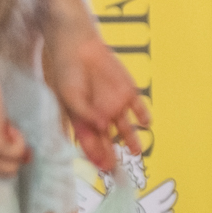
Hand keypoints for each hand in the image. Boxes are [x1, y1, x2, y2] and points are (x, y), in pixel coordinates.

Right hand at [44, 21, 148, 169]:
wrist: (77, 44)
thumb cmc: (67, 71)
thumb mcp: (70, 95)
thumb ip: (86, 113)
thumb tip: (102, 128)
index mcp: (82, 119)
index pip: (89, 144)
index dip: (95, 156)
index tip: (103, 167)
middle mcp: (99, 116)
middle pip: (107, 141)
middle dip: (112, 155)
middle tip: (118, 169)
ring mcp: (114, 105)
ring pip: (125, 129)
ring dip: (131, 140)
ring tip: (135, 150)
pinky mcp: (128, 92)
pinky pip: (139, 108)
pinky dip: (143, 116)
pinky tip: (144, 122)